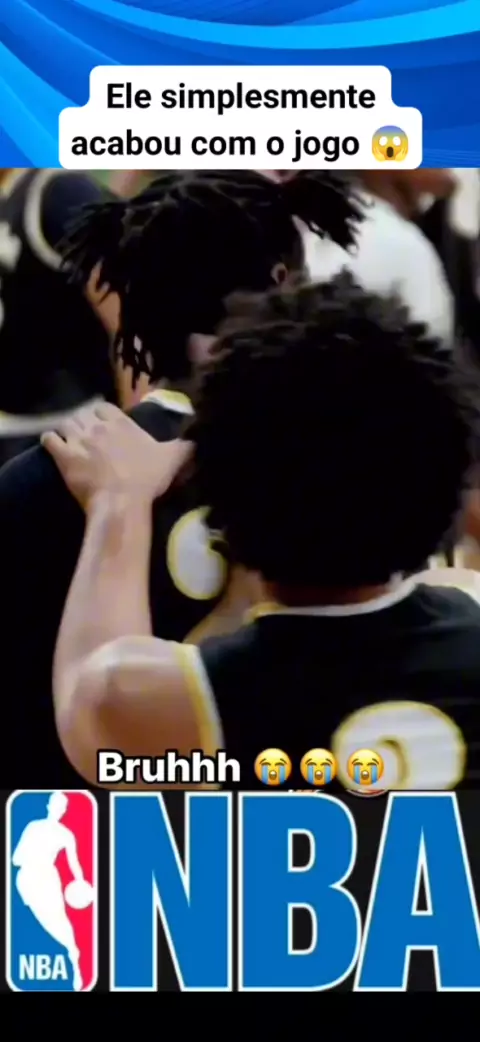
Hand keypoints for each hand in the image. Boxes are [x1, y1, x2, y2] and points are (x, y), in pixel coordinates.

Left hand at [41, 402, 191, 510]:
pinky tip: (53, 445)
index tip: (102, 422)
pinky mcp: (63, 456)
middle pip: (82, 413)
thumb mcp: (174, 458)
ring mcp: (78, 440)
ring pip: (65, 423)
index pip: (104, 406)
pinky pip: (50, 439)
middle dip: (82, 421)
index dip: (101, 413)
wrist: (122, 501)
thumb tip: (198, 438)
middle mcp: (97, 426)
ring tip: (69, 438)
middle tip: (86, 433)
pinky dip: (50, 440)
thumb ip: (186, 445)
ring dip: (66, 429)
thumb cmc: (148, 479)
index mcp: (121, 422)